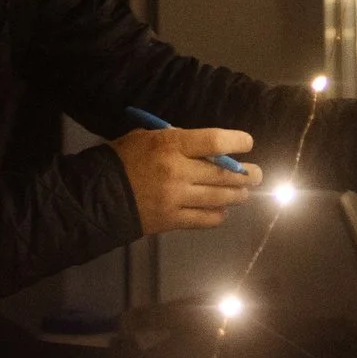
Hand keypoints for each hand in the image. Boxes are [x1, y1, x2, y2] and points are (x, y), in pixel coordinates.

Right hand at [112, 128, 260, 233]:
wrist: (99, 195)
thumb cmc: (123, 159)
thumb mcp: (146, 137)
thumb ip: (176, 140)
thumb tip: (205, 147)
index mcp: (170, 145)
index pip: (213, 141)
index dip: (237, 142)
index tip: (248, 143)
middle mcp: (177, 172)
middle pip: (223, 174)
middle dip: (246, 175)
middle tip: (257, 175)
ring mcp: (176, 199)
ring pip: (218, 198)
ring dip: (237, 196)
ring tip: (244, 193)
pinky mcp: (172, 220)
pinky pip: (204, 220)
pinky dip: (218, 215)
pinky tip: (222, 211)